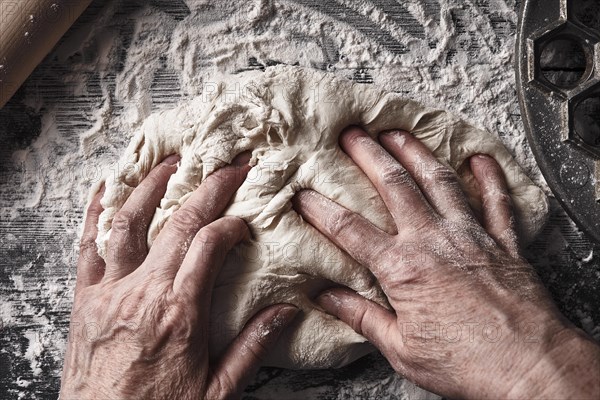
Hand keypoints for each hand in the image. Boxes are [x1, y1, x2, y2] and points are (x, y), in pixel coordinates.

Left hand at [61, 154, 298, 399]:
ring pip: (128, 222)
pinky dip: (96, 212)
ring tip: (171, 161)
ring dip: (151, 185)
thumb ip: (252, 346)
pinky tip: (107, 188)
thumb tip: (287, 312)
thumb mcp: (217, 390)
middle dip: (208, 188)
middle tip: (228, 165)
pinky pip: (87, 246)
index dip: (231, 223)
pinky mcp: (84, 299)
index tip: (243, 219)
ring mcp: (109, 292)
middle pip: (178, 223)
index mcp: (180, 313)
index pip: (210, 245)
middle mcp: (143, 293)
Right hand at [293, 127, 599, 398]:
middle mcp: (434, 240)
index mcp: (403, 268)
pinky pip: (496, 200)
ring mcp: (470, 236)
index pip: (350, 230)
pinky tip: (479, 158)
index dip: (322, 210)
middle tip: (352, 134)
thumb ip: (361, 316)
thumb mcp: (401, 348)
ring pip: (438, 181)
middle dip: (369, 155)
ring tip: (398, 132)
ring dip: (415, 152)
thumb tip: (325, 296)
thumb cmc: (465, 364)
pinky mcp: (503, 242)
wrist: (528, 367)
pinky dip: (489, 177)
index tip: (303, 194)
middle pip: (394, 186)